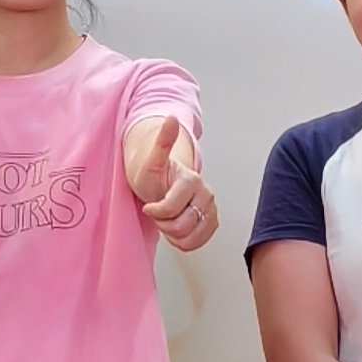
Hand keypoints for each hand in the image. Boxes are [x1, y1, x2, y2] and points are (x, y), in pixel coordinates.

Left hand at [134, 116, 215, 250]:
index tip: (148, 206)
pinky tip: (176, 229)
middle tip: (159, 212)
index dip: (156, 212)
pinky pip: (197, 243)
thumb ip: (162, 142)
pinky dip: (183, 241)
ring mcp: (211, 209)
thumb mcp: (151, 160)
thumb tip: (171, 118)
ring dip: (173, 234)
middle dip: (163, 223)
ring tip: (168, 219)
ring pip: (190, 237)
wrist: (161, 184)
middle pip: (181, 225)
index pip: (172, 208)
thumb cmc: (153, 176)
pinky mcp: (212, 222)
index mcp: (191, 180)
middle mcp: (206, 194)